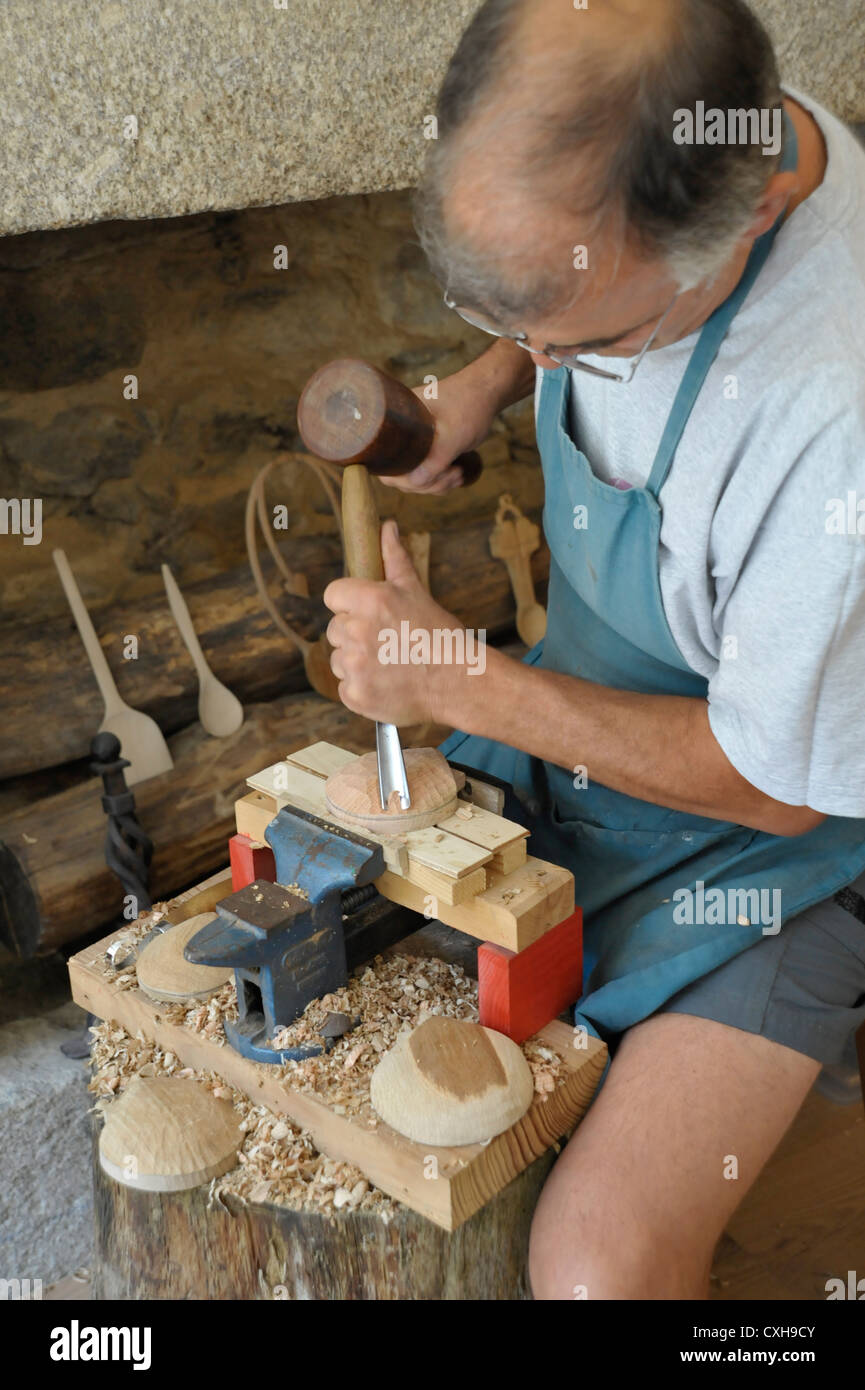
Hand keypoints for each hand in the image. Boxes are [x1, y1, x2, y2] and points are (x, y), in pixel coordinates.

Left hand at [324, 519, 472, 724]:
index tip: (368, 614)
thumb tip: (387, 527)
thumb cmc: (440, 635)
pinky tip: (387, 683)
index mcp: (370, 601)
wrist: (459, 681)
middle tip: (387, 642)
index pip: (333, 595)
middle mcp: (357, 632)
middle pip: (335, 629)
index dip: (348, 604)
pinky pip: (345, 687)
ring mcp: (354, 666)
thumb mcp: (416, 591)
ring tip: (389, 664)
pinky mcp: (355, 695)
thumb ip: (394, 558)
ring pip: (338, 659)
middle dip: (355, 634)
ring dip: (356, 663)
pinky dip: (361, 688)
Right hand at [378, 372, 494, 495]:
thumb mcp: (453, 434)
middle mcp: (402, 434)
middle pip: (400, 475)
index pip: (385, 462)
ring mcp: (415, 442)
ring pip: (417, 477)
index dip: (402, 478)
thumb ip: (435, 459)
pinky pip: (428, 473)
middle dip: (427, 482)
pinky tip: (458, 475)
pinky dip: (442, 480)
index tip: (427, 476)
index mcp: (397, 424)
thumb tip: (414, 482)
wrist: (486, 391)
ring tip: (458, 474)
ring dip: (437, 484)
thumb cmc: (469, 404)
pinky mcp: (429, 448)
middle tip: (451, 474)